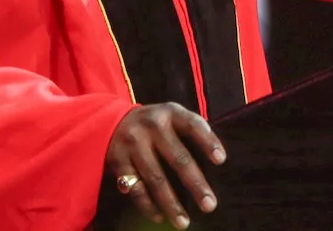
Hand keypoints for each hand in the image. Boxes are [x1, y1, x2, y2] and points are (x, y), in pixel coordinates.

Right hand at [106, 103, 225, 228]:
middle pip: (177, 158)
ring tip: (183, 222)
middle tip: (209, 205)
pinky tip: (159, 217)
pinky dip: (147, 205)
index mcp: (170, 113)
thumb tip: (218, 157)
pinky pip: (135, 188)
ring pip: (155, 178)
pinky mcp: (119, 161)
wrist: (111, 121)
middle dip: (195, 183)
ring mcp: (134, 144)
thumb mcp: (171, 115)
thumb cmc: (154, 124)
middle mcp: (152, 127)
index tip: (221, 160)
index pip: (192, 125)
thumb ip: (191, 128)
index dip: (207, 141)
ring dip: (171, 203)